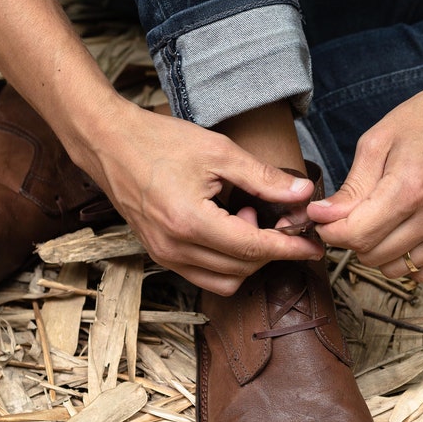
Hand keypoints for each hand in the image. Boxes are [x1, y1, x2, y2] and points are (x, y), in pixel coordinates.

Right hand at [79, 98, 321, 293]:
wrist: (109, 143)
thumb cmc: (159, 141)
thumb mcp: (219, 152)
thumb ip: (263, 177)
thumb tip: (302, 193)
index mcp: (191, 222)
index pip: (254, 248)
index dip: (289, 248)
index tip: (314, 247)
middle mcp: (175, 248)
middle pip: (243, 268)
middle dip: (271, 250)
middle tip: (280, 219)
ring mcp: (164, 255)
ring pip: (225, 280)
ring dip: (248, 259)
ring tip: (245, 219)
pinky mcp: (160, 255)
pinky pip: (204, 275)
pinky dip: (227, 261)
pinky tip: (227, 227)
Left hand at [306, 67, 422, 280]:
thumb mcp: (378, 142)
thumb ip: (351, 187)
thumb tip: (322, 216)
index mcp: (410, 188)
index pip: (357, 235)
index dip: (330, 230)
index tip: (321, 217)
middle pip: (371, 254)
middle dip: (350, 238)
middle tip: (347, 214)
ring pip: (393, 268)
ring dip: (375, 251)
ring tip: (375, 221)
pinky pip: (421, 272)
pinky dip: (402, 259)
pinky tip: (397, 233)